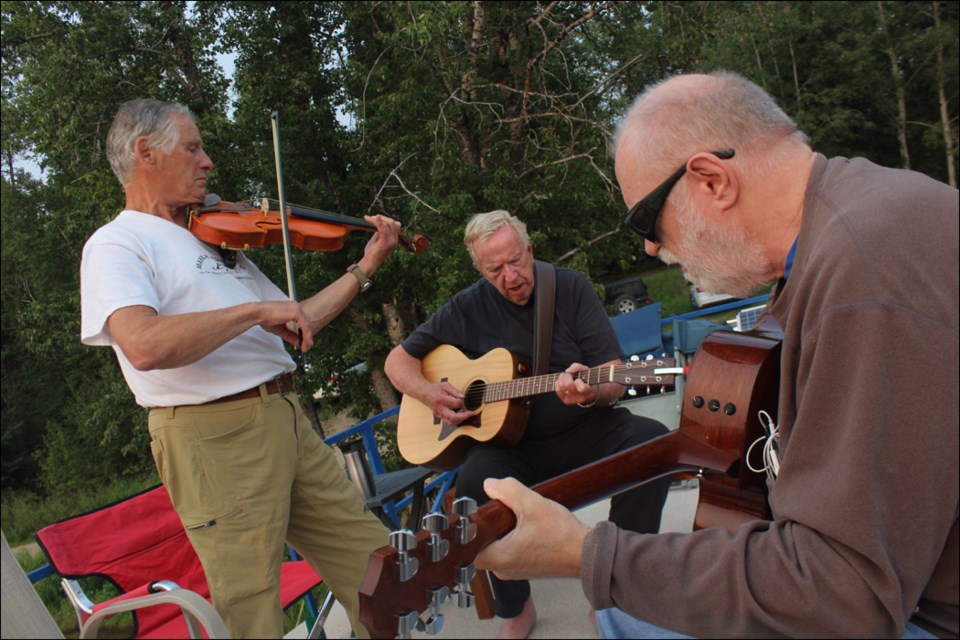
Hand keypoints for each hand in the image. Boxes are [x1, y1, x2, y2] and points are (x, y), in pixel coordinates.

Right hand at [259, 300, 313, 351]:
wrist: (258, 314)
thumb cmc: (266, 319)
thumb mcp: (281, 330)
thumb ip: (291, 335)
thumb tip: (298, 343)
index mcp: (292, 309)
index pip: (303, 322)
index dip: (304, 333)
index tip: (304, 343)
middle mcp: (296, 307)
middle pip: (307, 323)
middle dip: (307, 337)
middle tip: (306, 347)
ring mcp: (297, 309)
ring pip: (307, 325)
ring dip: (307, 338)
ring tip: (306, 347)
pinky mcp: (296, 312)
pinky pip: (305, 325)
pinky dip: (306, 335)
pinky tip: (305, 342)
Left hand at [360, 214, 401, 272]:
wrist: (370, 263)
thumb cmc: (372, 252)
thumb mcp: (378, 239)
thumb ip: (380, 231)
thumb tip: (379, 222)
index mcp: (394, 238)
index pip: (394, 224)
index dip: (384, 219)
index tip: (374, 217)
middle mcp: (394, 239)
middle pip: (392, 222)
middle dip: (382, 218)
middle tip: (370, 218)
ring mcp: (391, 241)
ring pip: (388, 224)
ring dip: (377, 219)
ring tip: (368, 218)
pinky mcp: (385, 242)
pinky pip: (383, 229)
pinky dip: (379, 222)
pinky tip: (375, 218)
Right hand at [427, 381, 474, 424]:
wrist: (424, 393)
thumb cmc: (435, 389)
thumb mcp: (445, 385)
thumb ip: (455, 391)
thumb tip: (463, 397)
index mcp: (440, 399)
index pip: (454, 403)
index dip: (461, 402)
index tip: (463, 399)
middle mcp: (439, 409)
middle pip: (452, 417)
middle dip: (463, 416)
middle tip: (470, 413)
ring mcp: (439, 414)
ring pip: (450, 422)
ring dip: (460, 419)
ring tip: (465, 413)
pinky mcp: (439, 417)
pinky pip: (448, 422)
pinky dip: (456, 420)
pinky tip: (459, 415)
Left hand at [474, 477, 588, 579]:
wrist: (588, 554)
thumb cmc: (562, 535)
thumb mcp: (532, 504)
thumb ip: (507, 490)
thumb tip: (489, 485)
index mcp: (499, 559)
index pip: (468, 546)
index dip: (473, 528)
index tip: (483, 514)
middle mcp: (504, 570)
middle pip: (483, 544)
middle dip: (491, 527)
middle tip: (505, 513)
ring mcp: (516, 572)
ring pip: (498, 548)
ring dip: (505, 532)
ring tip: (520, 519)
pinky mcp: (528, 569)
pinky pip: (512, 552)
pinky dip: (516, 539)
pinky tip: (530, 528)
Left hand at [554, 362, 597, 405]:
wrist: (587, 392)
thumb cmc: (586, 379)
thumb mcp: (585, 370)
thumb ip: (577, 367)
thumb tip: (567, 371)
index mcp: (588, 391)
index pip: (581, 388)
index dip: (577, 381)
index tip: (578, 379)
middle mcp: (581, 397)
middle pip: (567, 385)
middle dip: (567, 376)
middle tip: (570, 375)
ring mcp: (573, 400)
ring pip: (561, 386)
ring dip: (562, 378)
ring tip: (567, 377)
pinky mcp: (566, 401)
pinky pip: (557, 390)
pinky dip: (558, 383)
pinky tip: (563, 382)